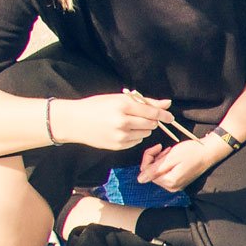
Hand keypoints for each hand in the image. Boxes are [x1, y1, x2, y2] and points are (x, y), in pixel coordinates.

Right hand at [57, 93, 171, 149]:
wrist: (74, 122)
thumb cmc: (97, 106)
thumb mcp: (118, 99)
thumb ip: (144, 102)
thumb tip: (167, 104)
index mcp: (123, 106)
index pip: (152, 112)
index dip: (164, 115)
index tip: (170, 117)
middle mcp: (123, 122)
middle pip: (151, 124)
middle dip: (151, 120)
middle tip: (141, 116)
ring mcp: (121, 135)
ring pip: (145, 133)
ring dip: (143, 128)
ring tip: (128, 122)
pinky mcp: (119, 145)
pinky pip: (137, 141)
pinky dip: (135, 136)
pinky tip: (122, 130)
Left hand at [137, 137, 227, 191]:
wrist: (208, 152)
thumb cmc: (192, 152)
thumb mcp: (171, 157)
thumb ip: (155, 169)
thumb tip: (140, 179)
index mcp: (169, 181)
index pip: (146, 172)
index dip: (148, 157)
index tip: (158, 146)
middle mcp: (171, 186)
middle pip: (151, 173)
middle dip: (154, 159)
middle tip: (165, 149)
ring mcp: (175, 185)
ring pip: (157, 172)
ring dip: (160, 160)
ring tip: (170, 151)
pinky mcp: (178, 182)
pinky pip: (165, 174)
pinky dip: (166, 164)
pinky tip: (173, 157)